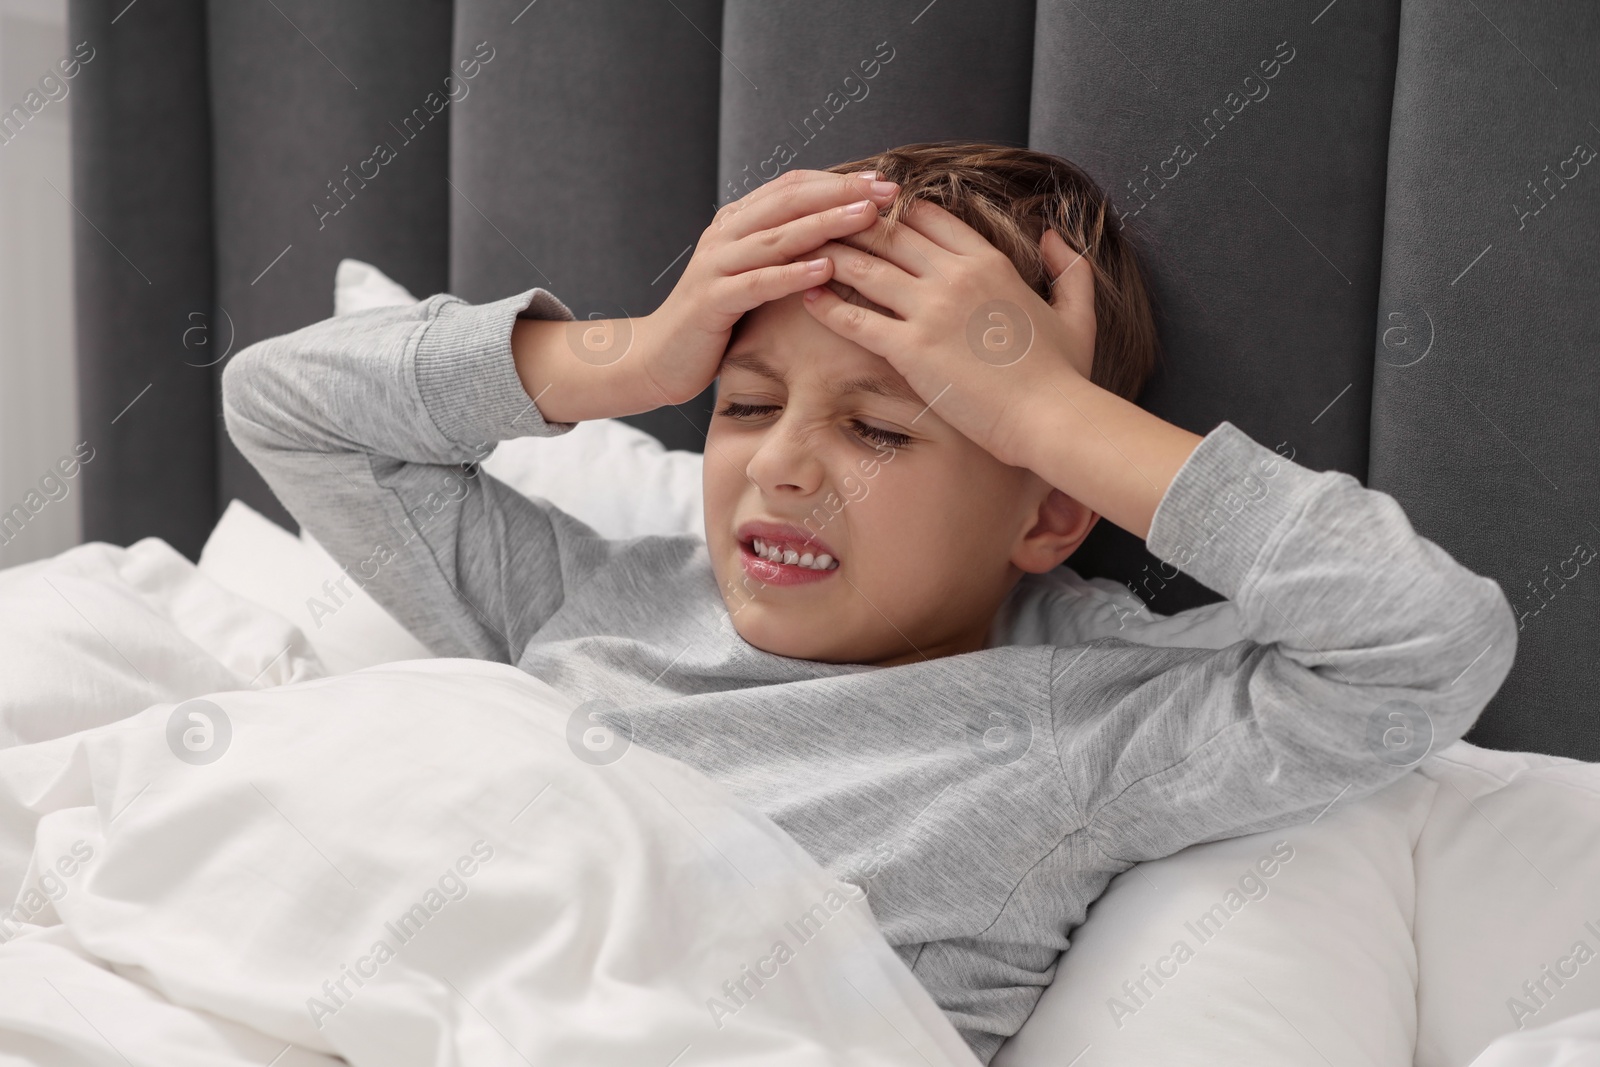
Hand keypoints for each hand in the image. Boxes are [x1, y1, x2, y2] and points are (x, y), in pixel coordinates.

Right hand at [639, 169, 900, 404]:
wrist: (659, 358)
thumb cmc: (716, 321)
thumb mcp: (752, 275)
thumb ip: (782, 251)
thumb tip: (839, 234)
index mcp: (737, 222)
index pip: (792, 186)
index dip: (837, 180)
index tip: (881, 179)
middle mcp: (725, 235)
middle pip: (789, 201)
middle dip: (840, 192)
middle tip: (886, 189)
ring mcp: (715, 266)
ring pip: (776, 236)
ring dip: (825, 223)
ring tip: (866, 217)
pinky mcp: (711, 302)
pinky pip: (757, 282)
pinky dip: (792, 274)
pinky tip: (825, 268)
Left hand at [799, 199, 1096, 469]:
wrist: (1052, 418)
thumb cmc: (1064, 375)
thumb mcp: (1076, 313)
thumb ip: (1068, 269)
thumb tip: (1054, 234)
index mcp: (989, 262)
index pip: (929, 217)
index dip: (895, 210)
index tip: (869, 210)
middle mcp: (956, 276)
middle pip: (889, 234)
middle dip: (851, 225)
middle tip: (819, 223)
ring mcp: (931, 310)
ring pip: (866, 268)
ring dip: (831, 256)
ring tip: (801, 252)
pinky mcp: (911, 350)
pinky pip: (856, 319)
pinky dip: (827, 305)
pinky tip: (806, 297)